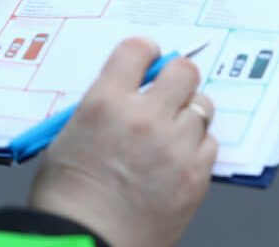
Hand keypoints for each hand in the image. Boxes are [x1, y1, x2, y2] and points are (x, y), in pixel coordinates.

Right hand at [29, 37, 217, 246]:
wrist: (84, 245)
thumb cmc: (68, 201)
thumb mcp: (68, 138)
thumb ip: (101, 108)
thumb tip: (125, 93)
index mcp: (105, 103)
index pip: (137, 51)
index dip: (145, 53)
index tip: (148, 59)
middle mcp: (145, 118)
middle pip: (183, 71)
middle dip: (177, 77)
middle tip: (169, 90)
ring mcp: (174, 147)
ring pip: (202, 106)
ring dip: (188, 114)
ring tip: (171, 131)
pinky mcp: (195, 175)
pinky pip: (210, 144)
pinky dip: (197, 147)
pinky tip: (178, 159)